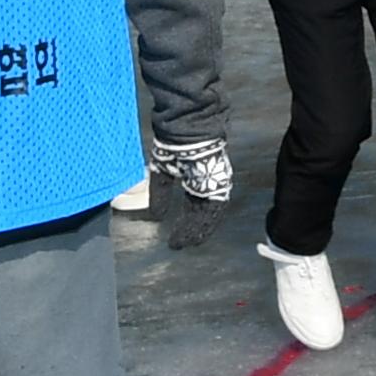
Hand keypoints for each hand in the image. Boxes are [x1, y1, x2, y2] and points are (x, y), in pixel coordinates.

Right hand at [147, 135, 231, 249]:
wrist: (188, 132)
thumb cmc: (174, 143)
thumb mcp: (161, 171)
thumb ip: (160, 193)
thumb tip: (157, 214)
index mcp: (194, 176)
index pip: (192, 204)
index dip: (185, 219)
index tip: (177, 234)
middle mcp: (206, 182)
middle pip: (199, 210)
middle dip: (190, 227)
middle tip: (180, 243)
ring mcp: (214, 184)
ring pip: (206, 213)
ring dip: (196, 229)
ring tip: (187, 243)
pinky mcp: (219, 186)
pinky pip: (214, 210)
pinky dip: (205, 224)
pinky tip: (196, 236)